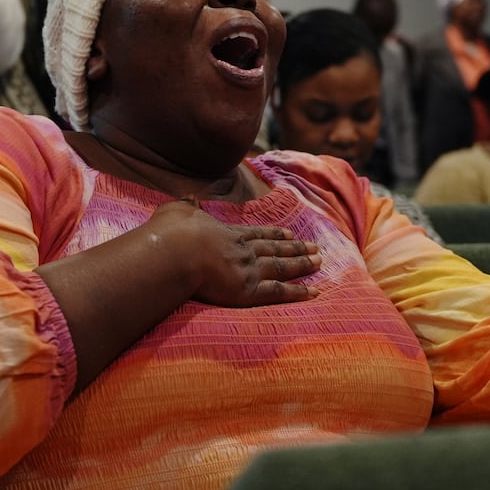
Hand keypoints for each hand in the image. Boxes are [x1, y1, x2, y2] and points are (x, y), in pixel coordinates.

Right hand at [150, 199, 320, 306]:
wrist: (174, 253)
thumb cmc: (170, 234)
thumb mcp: (176, 210)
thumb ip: (186, 205)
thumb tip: (190, 197)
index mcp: (227, 233)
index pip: (256, 233)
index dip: (274, 234)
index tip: (289, 234)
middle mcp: (243, 250)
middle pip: (275, 249)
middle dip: (296, 248)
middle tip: (315, 247)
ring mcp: (248, 270)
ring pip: (282, 266)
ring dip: (302, 264)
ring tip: (319, 262)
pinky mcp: (248, 291)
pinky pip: (279, 291)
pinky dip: (298, 292)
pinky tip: (314, 291)